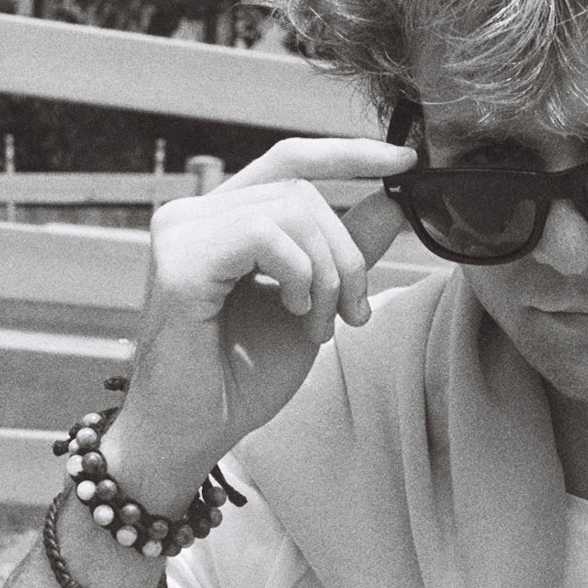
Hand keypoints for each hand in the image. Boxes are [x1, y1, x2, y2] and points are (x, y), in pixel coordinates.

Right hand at [104, 136, 417, 513]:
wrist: (193, 433)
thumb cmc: (240, 376)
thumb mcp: (312, 303)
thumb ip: (345, 251)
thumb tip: (393, 201)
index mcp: (220, 219)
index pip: (289, 160)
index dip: (348, 154)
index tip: (406, 162)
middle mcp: (193, 214)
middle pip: (303, 190)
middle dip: (347, 252)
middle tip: (353, 313)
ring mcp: (181, 233)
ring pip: (292, 209)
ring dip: (327, 273)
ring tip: (317, 324)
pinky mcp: (180, 262)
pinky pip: (266, 236)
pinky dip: (298, 275)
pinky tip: (291, 313)